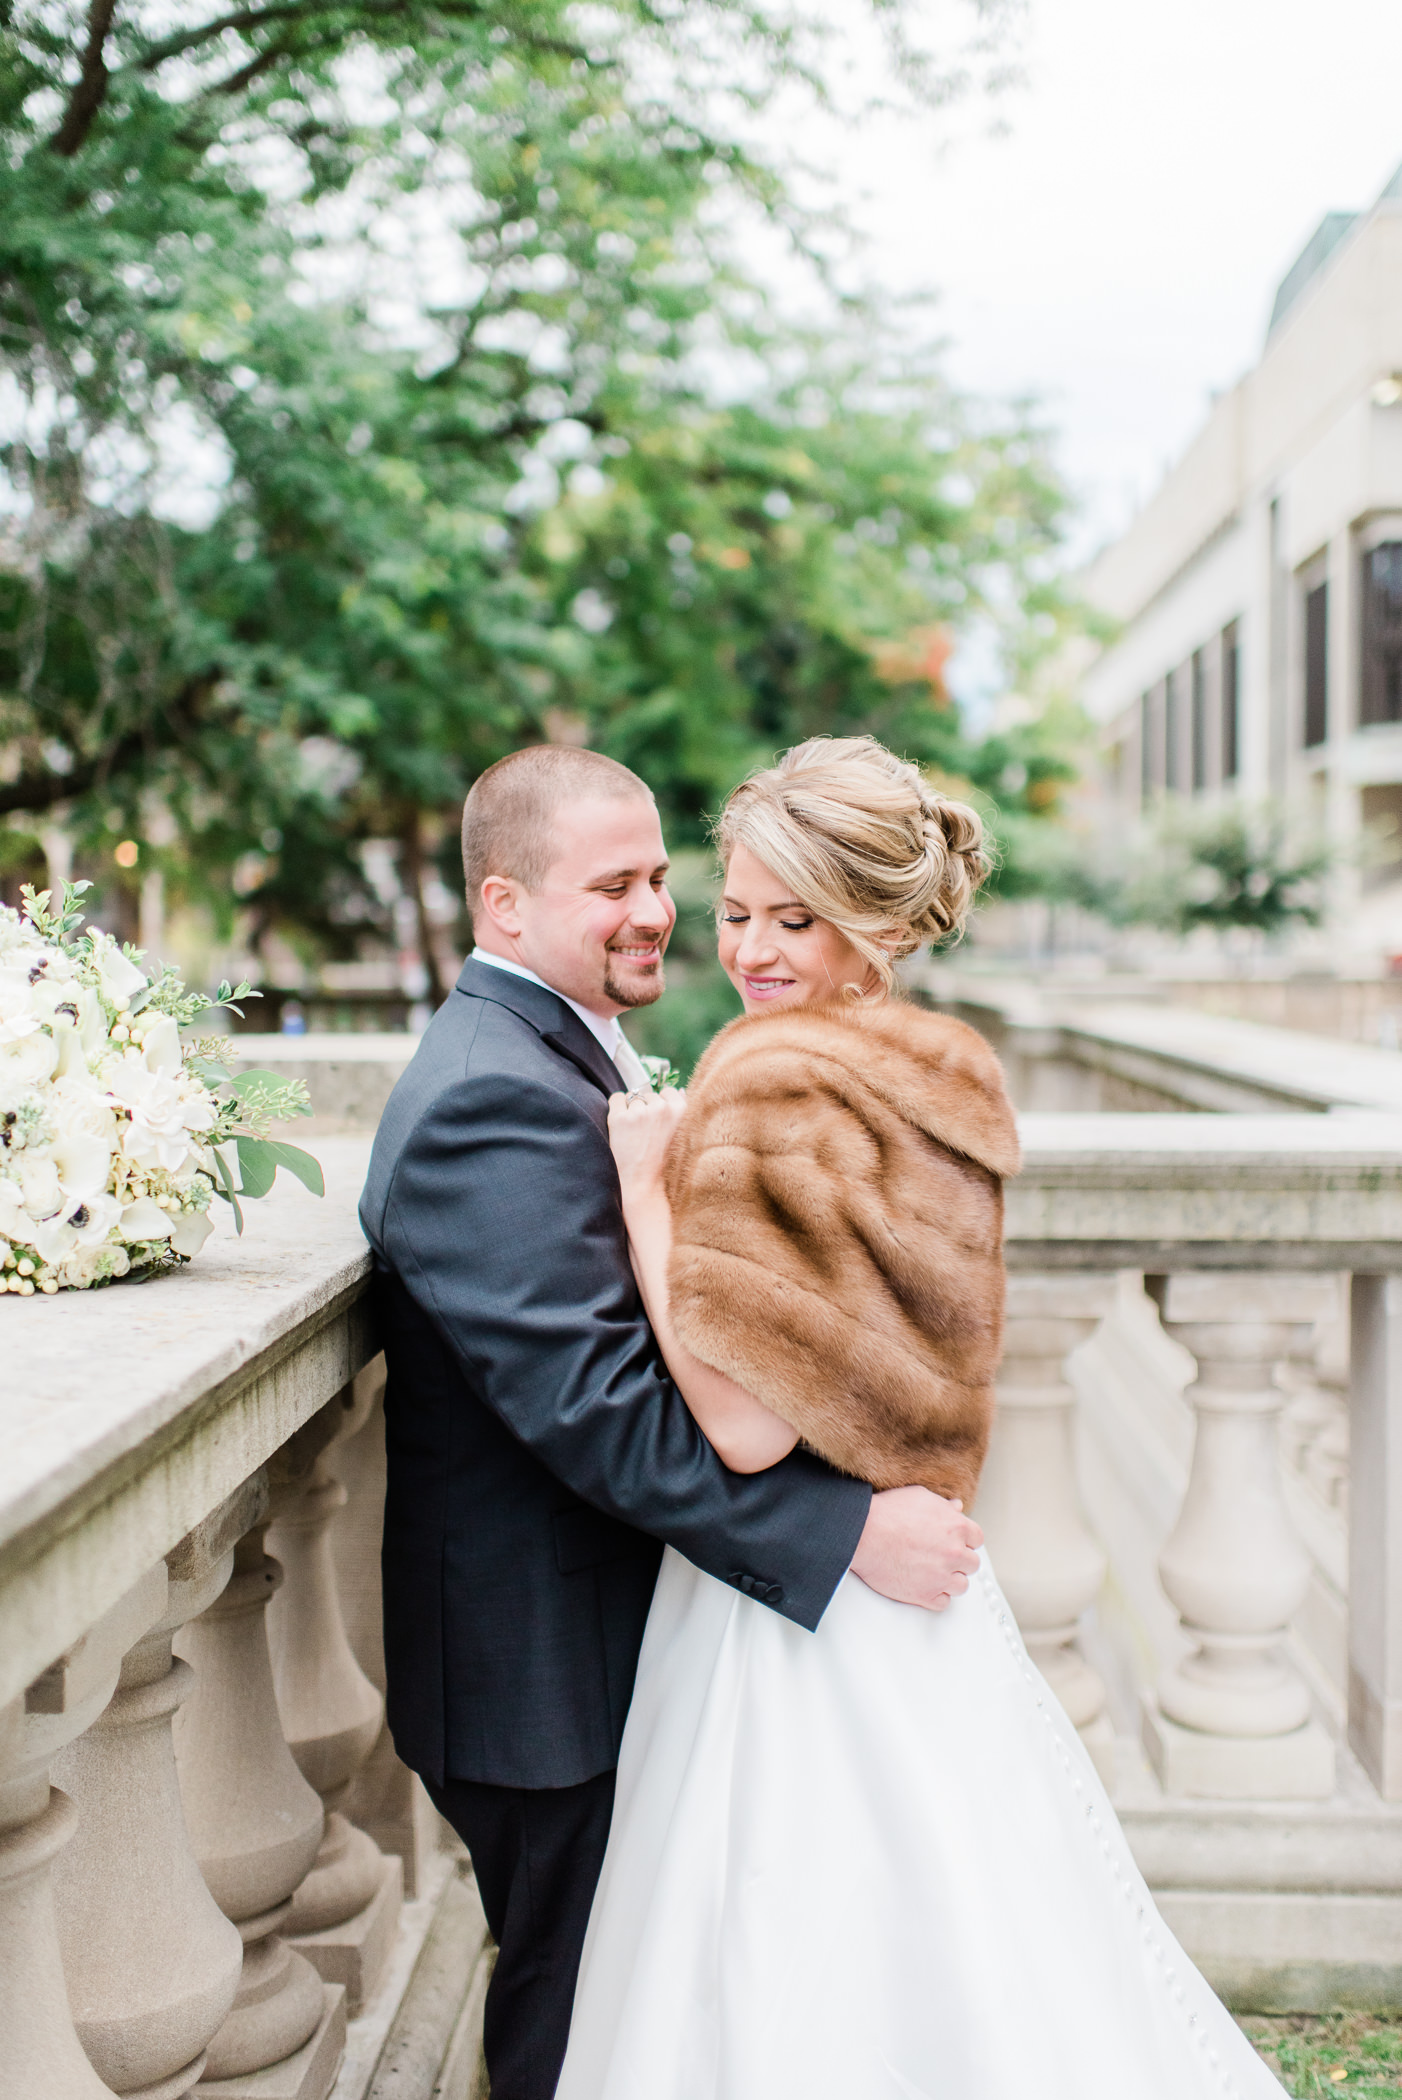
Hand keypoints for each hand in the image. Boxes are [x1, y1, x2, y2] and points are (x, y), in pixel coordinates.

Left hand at [607, 1085, 685, 1200]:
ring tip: (633, 1134)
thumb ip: (681, 1110)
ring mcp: (639, 1112)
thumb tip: (678, 1090)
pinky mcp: (619, 1118)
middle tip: (645, 1133)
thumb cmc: (662, 1162)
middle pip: (649, 1096)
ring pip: (632, 1098)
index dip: (660, 1106)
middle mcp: (661, 1108)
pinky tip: (620, 1126)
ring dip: (630, 1112)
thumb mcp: (681, 1136)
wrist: (641, 1183)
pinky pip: (616, 1098)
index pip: (667, 1092)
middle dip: (645, 1109)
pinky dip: (616, 1108)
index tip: (657, 1123)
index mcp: (681, 1111)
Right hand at [849, 1485, 982, 1611]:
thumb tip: (957, 1507)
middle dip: (958, 1560)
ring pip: (961, 1586)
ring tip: (933, 1572)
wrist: (863, 1534)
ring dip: (950, 1580)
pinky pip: (943, 1603)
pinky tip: (925, 1585)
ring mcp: (941, 1576)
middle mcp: (954, 1553)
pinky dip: (936, 1596)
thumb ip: (943, 1505)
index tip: (954, 1541)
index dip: (964, 1540)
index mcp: (957, 1527)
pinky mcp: (925, 1595)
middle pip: (972, 1564)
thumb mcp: (919, 1497)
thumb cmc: (888, 1512)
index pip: (977, 1539)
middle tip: (941, 1556)